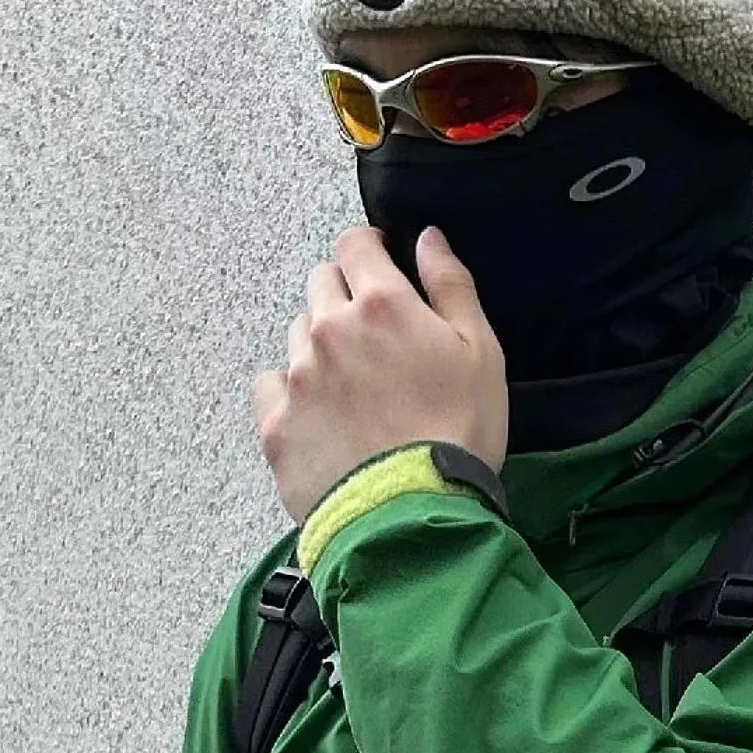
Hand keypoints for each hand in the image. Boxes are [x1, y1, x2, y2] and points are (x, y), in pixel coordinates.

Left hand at [251, 225, 508, 523]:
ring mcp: (297, 376)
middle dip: (346, 292)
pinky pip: (270, 384)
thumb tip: (428, 237)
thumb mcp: (482, 350)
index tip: (380, 262)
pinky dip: (291, 388)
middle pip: (321, 283)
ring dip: (322, 342)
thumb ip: (451, 284)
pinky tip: (319, 412)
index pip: (354, 244)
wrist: (413, 514)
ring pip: (298, 333)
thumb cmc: (459, 431)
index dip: (368, 247)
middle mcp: (330, 329)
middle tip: (375, 330)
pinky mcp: (275, 422)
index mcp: (382, 304)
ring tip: (354, 382)